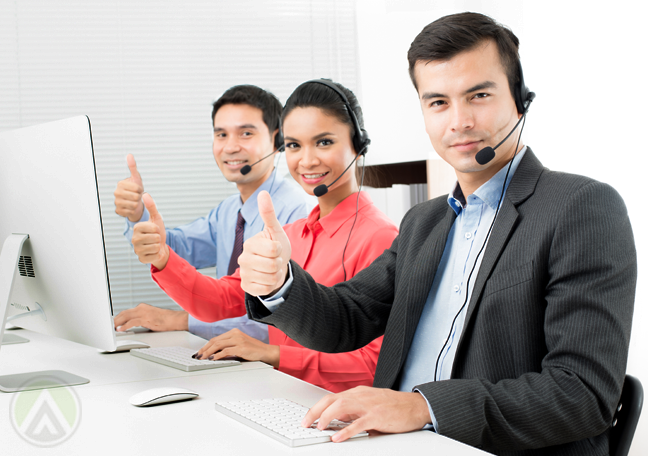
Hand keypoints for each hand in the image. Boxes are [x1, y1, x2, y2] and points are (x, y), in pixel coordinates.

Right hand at [114, 154, 144, 221]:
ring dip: (137, 204)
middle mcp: (116, 193)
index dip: (140, 189)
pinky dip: (133, 210)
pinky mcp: (118, 211)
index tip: (138, 189)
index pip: (137, 188)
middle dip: (139, 197)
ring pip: (133, 205)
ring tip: (134, 201)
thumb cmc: (135, 189)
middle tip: (137, 195)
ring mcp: (116, 202)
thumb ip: (133, 167)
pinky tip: (131, 207)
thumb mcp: (136, 178)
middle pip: (135, 197)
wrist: (134, 202)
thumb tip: (129, 155)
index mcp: (120, 184)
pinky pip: (130, 212)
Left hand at [114, 303, 188, 331]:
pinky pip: (132, 322)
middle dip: (115, 319)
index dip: (118, 317)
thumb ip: (141, 319)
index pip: (126, 311)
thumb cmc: (164, 319)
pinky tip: (120, 329)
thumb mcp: (150, 317)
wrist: (174, 319)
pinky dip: (125, 326)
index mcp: (142, 307)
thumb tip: (132, 325)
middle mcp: (141, 308)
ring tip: (111, 328)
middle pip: (124, 313)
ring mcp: (143, 313)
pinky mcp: (146, 319)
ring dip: (117, 323)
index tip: (113, 322)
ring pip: (126, 316)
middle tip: (109, 325)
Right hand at [132, 193, 169, 269]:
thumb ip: (151, 207)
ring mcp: (137, 250)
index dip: (158, 229)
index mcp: (137, 228)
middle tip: (155, 239)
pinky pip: (155, 255)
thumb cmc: (157, 232)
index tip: (154, 230)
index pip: (154, 228)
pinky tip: (153, 252)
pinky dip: (157, 254)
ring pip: (155, 246)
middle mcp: (134, 239)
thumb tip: (145, 194)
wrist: (160, 247)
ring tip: (154, 245)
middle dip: (158, 238)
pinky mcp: (141, 259)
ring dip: (158, 246)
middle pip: (155, 237)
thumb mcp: (156, 218)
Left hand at [194, 328, 279, 367]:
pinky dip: (217, 355)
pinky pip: (225, 351)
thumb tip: (214, 353)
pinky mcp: (241, 347)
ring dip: (208, 352)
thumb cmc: (253, 350)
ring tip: (202, 358)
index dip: (206, 346)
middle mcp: (235, 334)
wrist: (266, 352)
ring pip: (218, 345)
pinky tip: (212, 359)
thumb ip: (228, 346)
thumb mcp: (239, 345)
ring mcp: (238, 340)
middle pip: (215, 341)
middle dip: (204, 349)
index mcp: (234, 332)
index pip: (216, 339)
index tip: (200, 352)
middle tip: (197, 356)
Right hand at [238, 191, 290, 296]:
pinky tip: (267, 279)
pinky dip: (271, 285)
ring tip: (272, 270)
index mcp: (250, 243)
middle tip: (275, 260)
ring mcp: (244, 274)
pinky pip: (265, 289)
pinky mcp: (246, 287)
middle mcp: (243, 259)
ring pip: (270, 278)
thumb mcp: (275, 231)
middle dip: (279, 263)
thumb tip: (262, 192)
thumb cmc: (276, 248)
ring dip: (276, 275)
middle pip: (272, 264)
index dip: (279, 249)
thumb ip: (268, 214)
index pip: (274, 249)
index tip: (275, 249)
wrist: (276, 268)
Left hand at [301, 387, 431, 442]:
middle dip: (316, 411)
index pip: (331, 397)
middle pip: (332, 399)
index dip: (317, 407)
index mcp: (358, 393)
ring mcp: (369, 405)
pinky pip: (359, 423)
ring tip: (319, 428)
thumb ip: (354, 412)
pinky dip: (346, 430)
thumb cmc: (394, 406)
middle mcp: (361, 396)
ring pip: (342, 406)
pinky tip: (338, 437)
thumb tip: (338, 423)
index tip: (307, 418)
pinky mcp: (378, 416)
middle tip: (306, 423)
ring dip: (327, 417)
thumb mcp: (370, 405)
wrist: (415, 406)